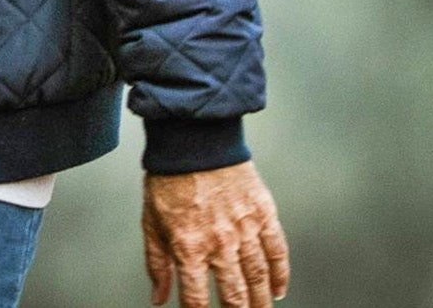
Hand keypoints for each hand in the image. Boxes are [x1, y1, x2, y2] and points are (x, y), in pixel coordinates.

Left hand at [143, 161, 289, 306]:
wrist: (192, 142)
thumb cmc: (168, 180)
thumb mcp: (151, 224)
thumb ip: (157, 264)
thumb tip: (159, 297)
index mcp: (188, 247)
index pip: (196, 298)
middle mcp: (219, 243)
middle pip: (235, 294)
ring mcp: (244, 229)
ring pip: (258, 277)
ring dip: (262, 301)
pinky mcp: (262, 214)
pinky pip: (276, 251)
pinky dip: (280, 274)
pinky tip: (279, 289)